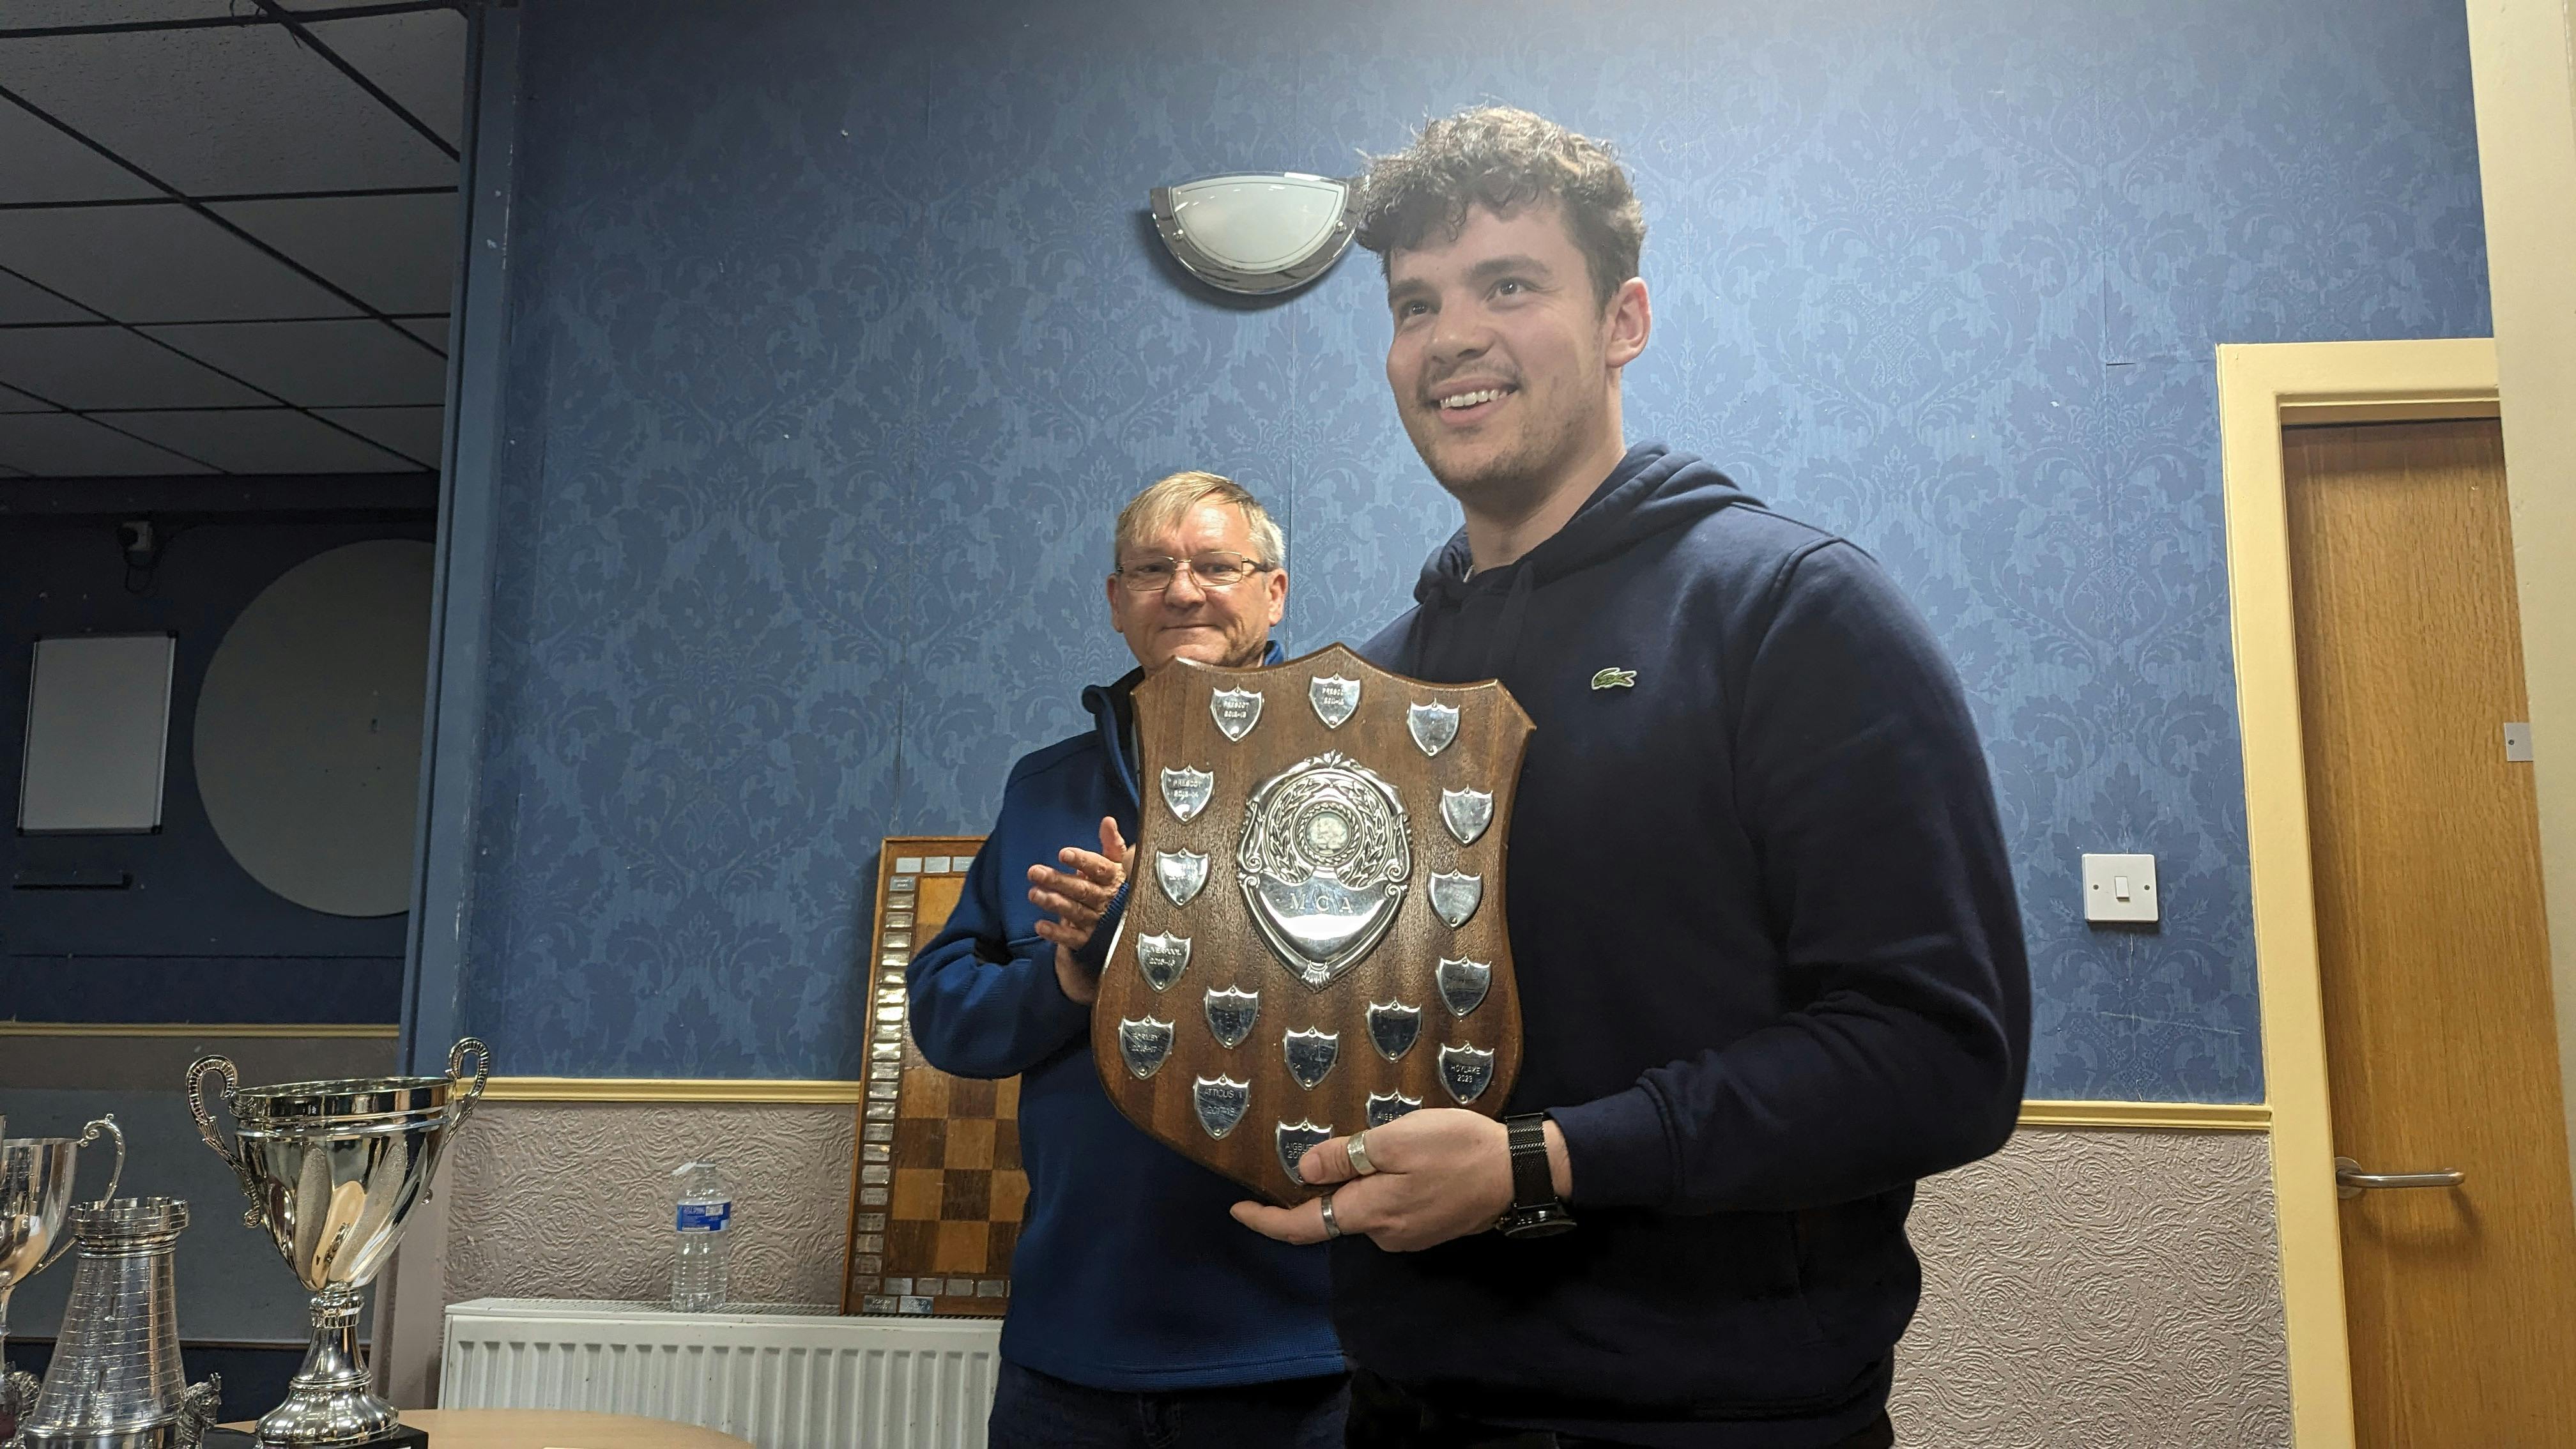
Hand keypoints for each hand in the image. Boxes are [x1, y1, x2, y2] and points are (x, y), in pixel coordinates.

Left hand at [1031, 816, 1127, 1004]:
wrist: (1125, 923)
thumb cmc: (1114, 886)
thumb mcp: (1116, 864)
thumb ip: (1111, 844)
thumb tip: (1108, 821)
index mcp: (1113, 879)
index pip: (1099, 868)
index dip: (1082, 861)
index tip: (1064, 853)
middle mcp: (1106, 900)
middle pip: (1082, 889)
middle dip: (1058, 880)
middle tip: (1034, 872)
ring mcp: (1098, 921)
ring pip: (1075, 911)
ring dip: (1054, 903)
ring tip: (1033, 894)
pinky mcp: (1089, 940)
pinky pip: (1072, 938)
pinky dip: (1057, 934)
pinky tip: (1040, 926)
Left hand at [1229, 1108, 1566, 1251]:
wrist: (1519, 1172)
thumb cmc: (1457, 1149)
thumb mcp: (1396, 1140)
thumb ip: (1347, 1158)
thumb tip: (1303, 1171)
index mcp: (1369, 1212)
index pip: (1303, 1226)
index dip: (1266, 1220)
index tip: (1237, 1209)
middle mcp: (1383, 1234)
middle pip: (1335, 1214)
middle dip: (1325, 1185)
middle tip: (1336, 1143)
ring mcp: (1408, 1236)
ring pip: (1365, 1209)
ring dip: (1361, 1183)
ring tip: (1388, 1143)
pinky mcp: (1428, 1229)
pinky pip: (1389, 1209)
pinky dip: (1383, 1187)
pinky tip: (1407, 1161)